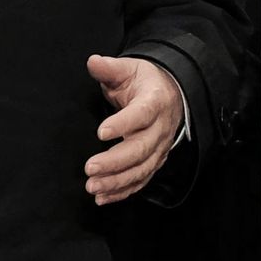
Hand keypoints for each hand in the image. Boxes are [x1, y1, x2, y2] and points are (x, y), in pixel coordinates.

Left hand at [83, 54, 180, 203]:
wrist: (171, 96)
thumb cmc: (145, 83)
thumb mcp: (129, 69)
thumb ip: (109, 68)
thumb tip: (92, 62)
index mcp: (155, 101)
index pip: (142, 114)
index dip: (123, 123)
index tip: (100, 132)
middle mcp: (160, 128)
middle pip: (141, 149)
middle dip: (115, 161)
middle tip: (90, 167)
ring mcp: (159, 149)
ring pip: (141, 169)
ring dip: (116, 181)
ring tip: (92, 186)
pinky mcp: (154, 162)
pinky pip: (140, 180)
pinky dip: (122, 191)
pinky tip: (102, 197)